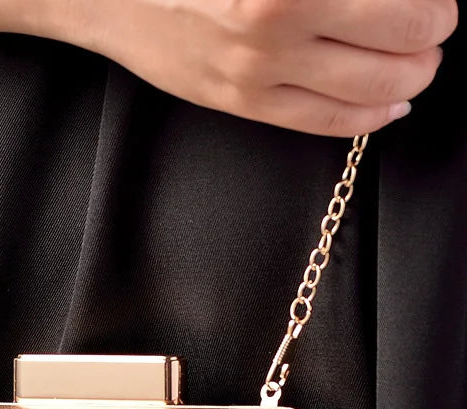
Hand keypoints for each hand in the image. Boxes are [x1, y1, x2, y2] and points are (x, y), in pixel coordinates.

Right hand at [64, 0, 457, 135]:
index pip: (401, 0)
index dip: (435, 3)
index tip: (438, 0)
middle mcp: (278, 26)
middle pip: (401, 44)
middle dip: (432, 37)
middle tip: (436, 26)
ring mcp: (259, 74)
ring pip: (370, 92)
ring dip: (412, 77)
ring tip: (418, 64)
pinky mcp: (242, 104)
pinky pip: (325, 124)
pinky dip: (371, 116)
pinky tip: (389, 104)